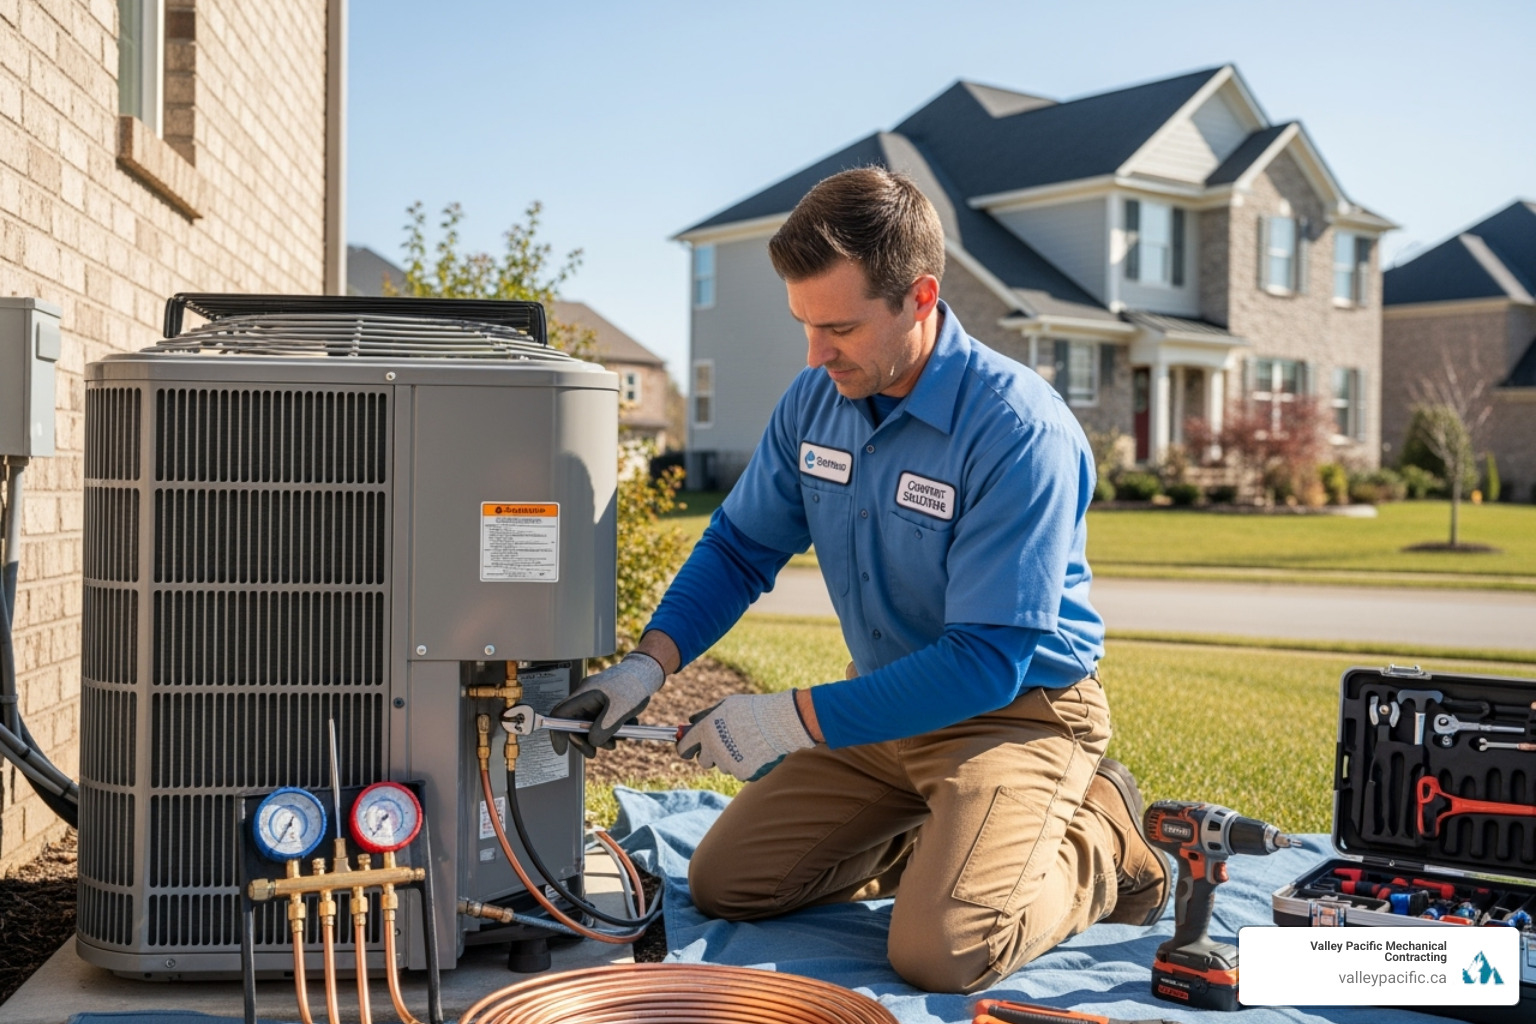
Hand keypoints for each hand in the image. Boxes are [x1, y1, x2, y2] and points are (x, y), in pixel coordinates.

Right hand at [548, 652, 665, 757]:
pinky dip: (610, 730)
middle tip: (595, 752)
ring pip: (589, 726)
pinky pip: (600, 721)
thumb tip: (592, 742)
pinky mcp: (603, 704)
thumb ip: (604, 728)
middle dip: (585, 740)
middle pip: (574, 724)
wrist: (646, 674)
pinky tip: (624, 730)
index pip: (560, 714)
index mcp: (584, 694)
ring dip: (601, 738)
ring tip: (617, 741)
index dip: (557, 733)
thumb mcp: (620, 710)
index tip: (562, 750)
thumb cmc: (633, 685)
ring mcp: (594, 701)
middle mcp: (585, 697)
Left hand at [677, 690, 814, 781]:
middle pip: (703, 761)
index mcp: (705, 731)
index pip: (684, 748)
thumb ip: (705, 716)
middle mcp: (713, 749)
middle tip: (723, 745)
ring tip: (747, 742)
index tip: (689, 750)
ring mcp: (728, 763)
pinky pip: (739, 772)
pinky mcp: (743, 773)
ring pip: (724, 766)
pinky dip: (745, 765)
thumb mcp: (725, 706)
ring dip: (730, 758)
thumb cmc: (752, 710)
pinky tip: (756, 751)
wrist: (779, 722)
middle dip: (710, 755)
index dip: (685, 749)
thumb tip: (690, 721)